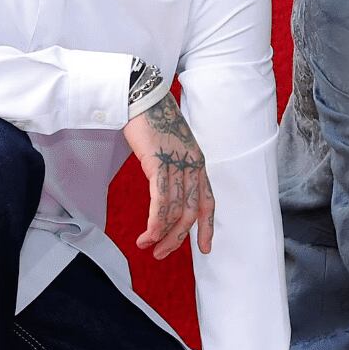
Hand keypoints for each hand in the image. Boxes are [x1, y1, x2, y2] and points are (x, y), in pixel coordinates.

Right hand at [121, 93, 214, 258]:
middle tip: (161, 254)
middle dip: (177, 238)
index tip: (205, 249)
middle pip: (191, 212)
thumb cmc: (152, 120)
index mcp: (197, 162)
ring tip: (147, 245)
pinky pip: (161, 200)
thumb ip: (172, 168)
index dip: (207, 227)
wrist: (141, 96)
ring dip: (160, 233)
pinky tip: (148, 233)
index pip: (208, 202)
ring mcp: (178, 164)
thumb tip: (164, 189)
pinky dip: (156, 221)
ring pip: (174, 210)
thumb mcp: (169, 147)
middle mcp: (193, 165)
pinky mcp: (160, 162)